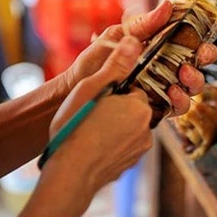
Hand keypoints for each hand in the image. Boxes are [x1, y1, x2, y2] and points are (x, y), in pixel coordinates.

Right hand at [42, 37, 152, 209]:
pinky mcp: (129, 165)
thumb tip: (134, 40)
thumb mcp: (91, 89)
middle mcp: (146, 130)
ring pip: (128, 128)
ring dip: (113, 126)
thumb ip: (115, 65)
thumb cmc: (75, 129)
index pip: (134, 89)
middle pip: (133, 109)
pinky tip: (91, 145)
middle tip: (91, 112)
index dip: (115, 90)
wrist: (70, 175)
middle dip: (116, 108)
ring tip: (89, 129)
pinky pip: (122, 146)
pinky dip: (110, 144)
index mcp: (140, 108)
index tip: (99, 95)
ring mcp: (139, 151)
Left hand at [63, 0, 216, 115]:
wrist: (74, 87)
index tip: (206, 43)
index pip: (193, 45)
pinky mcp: (155, 108)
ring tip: (181, 78)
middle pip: (197, 68)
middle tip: (196, 60)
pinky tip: (171, 94)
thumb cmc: (96, 57)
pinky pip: (175, 108)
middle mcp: (166, 70)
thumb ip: (143, 23)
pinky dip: (178, 102)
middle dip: (203, 64)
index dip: (206, 45)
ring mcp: (162, 90)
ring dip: (192, 84)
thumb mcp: (118, 34)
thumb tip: (168, 5)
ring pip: (191, 90)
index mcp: (162, 49)